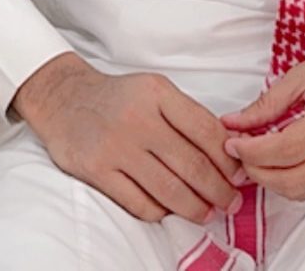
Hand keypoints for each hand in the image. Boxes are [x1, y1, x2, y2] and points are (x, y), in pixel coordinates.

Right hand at [12, 52, 243, 223]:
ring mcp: (116, 146)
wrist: (64, 99)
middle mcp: (138, 118)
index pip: (206, 130)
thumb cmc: (119, 98)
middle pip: (191, 164)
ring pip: (168, 189)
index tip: (240, 175)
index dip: (229, 159)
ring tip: (208, 213)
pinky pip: (139, 202)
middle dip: (219, 190)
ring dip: (195, 207)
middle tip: (231, 203)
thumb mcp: (156, 91)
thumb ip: (188, 117)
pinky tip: (170, 211)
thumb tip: (229, 151)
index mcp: (158, 93)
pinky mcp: (97, 170)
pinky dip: (160, 212)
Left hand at [219, 33, 304, 200]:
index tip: (231, 141)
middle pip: (292, 182)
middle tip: (239, 153)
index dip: (251, 151)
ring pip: (302, 191)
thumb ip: (268, 103)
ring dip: (272, 180)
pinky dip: (292, 179)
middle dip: (257, 172)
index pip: (285, 150)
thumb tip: (233, 123)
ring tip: (256, 156)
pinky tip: (279, 160)